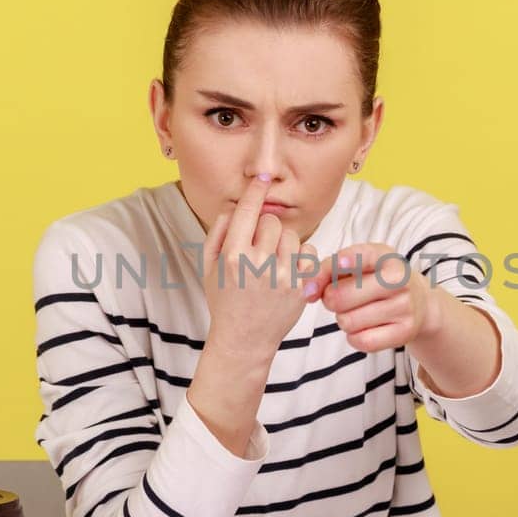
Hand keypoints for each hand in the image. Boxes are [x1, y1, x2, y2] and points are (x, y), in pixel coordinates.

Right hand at [200, 174, 318, 358]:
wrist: (244, 339)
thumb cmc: (224, 299)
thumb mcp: (208, 266)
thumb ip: (219, 231)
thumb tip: (237, 205)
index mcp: (232, 256)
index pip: (247, 211)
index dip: (256, 191)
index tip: (263, 178)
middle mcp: (258, 264)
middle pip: (271, 222)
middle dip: (265, 229)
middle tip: (257, 248)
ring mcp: (283, 276)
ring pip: (291, 235)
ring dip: (282, 243)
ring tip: (271, 262)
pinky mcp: (301, 287)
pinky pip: (309, 253)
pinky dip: (300, 257)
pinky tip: (287, 270)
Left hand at [304, 243, 440, 353]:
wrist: (419, 302)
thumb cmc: (377, 279)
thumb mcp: (358, 264)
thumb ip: (327, 269)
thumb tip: (308, 292)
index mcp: (386, 257)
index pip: (363, 256)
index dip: (349, 260)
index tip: (339, 263)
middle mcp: (399, 280)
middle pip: (340, 296)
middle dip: (331, 299)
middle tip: (340, 298)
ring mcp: (404, 307)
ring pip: (347, 321)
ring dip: (343, 319)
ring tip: (356, 311)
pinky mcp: (405, 332)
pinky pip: (361, 341)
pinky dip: (354, 337)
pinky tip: (363, 327)